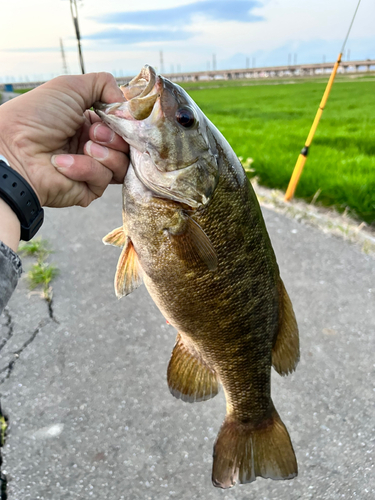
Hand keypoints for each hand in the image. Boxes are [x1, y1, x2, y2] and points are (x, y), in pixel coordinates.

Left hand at [0, 73, 127, 207]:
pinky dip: (87, 168)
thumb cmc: (35, 117)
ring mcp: (92, 168)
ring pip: (122, 164)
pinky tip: (65, 163)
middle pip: (127, 146)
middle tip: (94, 132)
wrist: (14, 149)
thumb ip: (103, 85)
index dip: (126, 122)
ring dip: (105, 153)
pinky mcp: (88, 189)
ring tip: (84, 146)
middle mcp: (93, 146)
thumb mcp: (70, 87)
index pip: (123, 126)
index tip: (121, 116)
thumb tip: (127, 105)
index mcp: (90, 123)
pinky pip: (104, 179)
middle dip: (115, 137)